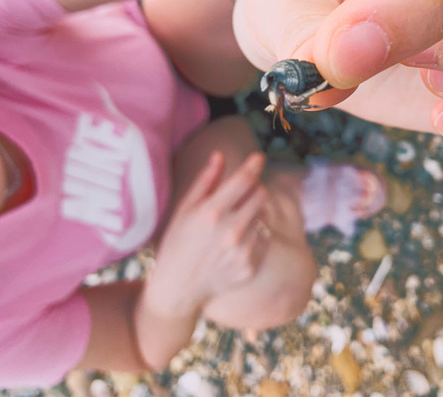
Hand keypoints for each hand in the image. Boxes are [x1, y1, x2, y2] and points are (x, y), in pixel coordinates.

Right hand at [146, 152, 270, 314]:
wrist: (179, 288)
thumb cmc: (178, 242)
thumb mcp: (184, 209)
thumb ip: (205, 181)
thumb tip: (220, 154)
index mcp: (211, 213)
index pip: (244, 180)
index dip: (254, 164)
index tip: (259, 157)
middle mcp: (230, 231)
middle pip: (261, 195)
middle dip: (254, 189)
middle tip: (240, 195)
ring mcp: (242, 251)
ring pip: (263, 216)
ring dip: (254, 213)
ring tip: (234, 221)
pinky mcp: (251, 266)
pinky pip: (264, 238)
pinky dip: (255, 234)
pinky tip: (237, 241)